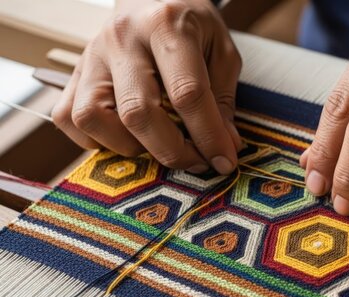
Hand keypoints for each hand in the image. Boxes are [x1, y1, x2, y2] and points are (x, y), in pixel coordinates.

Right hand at [52, 0, 242, 173]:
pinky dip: (96, 140)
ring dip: (129, 146)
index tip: (224, 161)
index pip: (187, 93)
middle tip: (196, 161)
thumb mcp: (222, 52)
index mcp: (166, 26)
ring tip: (157, 143)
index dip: (208, 136)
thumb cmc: (191, 26)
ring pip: (93, 118)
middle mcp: (122, 39)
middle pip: (137, 112)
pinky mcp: (74, 71)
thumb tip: (224, 148)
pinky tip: (126, 136)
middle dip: (172, 150)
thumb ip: (222, 99)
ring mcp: (91, 55)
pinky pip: (68, 118)